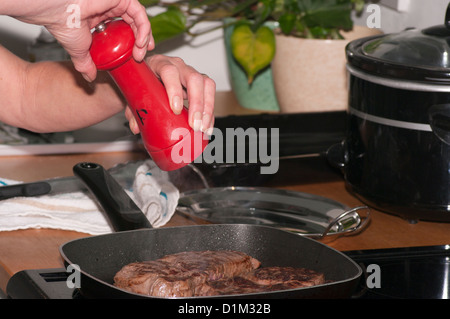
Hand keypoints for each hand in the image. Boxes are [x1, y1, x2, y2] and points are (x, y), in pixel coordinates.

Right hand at [2, 0, 152, 81]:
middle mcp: (109, 8)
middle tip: (141, 56)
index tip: (135, 57)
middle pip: (135, 24)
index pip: (124, 29)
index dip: (133, 43)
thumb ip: (86, 63)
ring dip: (144, 37)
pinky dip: (143, 29)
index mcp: (100, 17)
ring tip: (140, 52)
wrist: (58, 11)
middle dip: (142, 41)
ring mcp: (116, 2)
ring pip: (139, 19)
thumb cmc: (63, 23)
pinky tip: (140, 42)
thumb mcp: (79, 50)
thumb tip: (89, 77)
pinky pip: (139, 13)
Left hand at [126, 55, 215, 133]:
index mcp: (159, 64)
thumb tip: (136, 128)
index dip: (174, 90)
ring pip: (207, 84)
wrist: (146, 78)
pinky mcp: (199, 84)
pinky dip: (210, 113)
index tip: (176, 109)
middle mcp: (178, 66)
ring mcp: (190, 73)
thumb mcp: (134, 93)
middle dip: (197, 103)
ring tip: (203, 127)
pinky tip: (207, 126)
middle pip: (194, 78)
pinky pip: (210, 94)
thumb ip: (133, 110)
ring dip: (207, 108)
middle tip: (194, 124)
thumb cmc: (141, 82)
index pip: (169, 72)